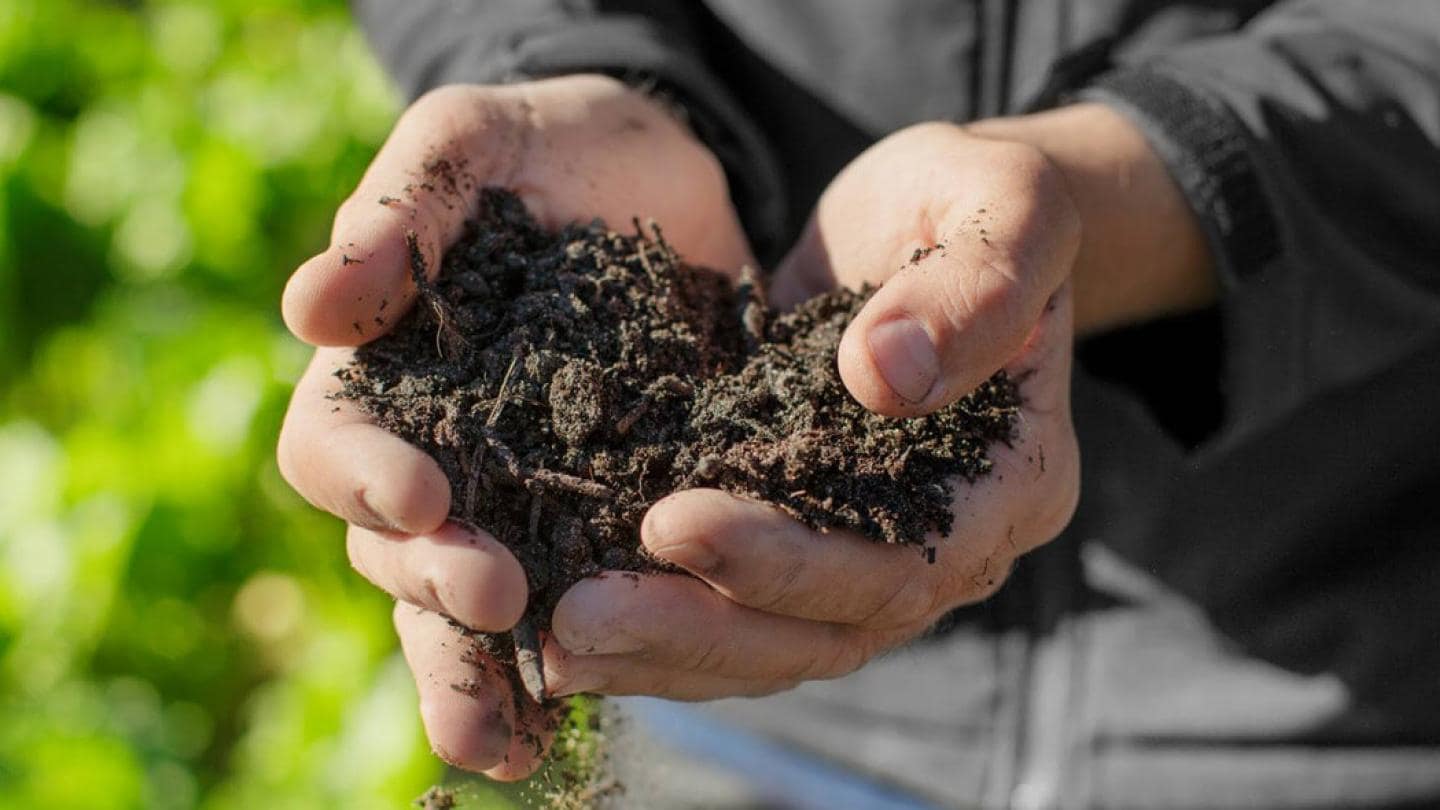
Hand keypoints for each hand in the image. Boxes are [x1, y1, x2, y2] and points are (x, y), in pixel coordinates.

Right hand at [276, 74, 753, 776]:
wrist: (655, 167)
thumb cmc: (540, 145)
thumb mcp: (470, 144)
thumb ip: (402, 211)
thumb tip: (312, 308)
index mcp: (379, 378)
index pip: (333, 450)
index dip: (366, 480)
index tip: (425, 492)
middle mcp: (436, 457)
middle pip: (399, 553)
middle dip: (441, 584)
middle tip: (500, 595)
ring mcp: (520, 495)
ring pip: (473, 607)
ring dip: (487, 671)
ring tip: (514, 737)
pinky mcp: (609, 512)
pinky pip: (579, 598)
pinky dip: (578, 663)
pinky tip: (584, 716)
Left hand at [539, 121, 1082, 699]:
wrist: (943, 217)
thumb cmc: (982, 201)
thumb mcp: (1004, 206)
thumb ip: (973, 288)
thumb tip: (884, 378)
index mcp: (1012, 482)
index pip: (901, 562)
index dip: (788, 562)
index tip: (670, 522)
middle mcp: (946, 543)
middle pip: (826, 630)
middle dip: (697, 625)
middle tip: (577, 614)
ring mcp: (872, 551)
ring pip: (773, 644)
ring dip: (662, 648)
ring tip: (553, 642)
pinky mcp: (803, 534)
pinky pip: (736, 610)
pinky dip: (658, 622)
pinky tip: (568, 624)